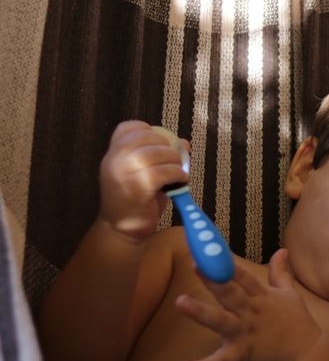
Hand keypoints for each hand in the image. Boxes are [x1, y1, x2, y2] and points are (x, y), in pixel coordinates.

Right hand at [98, 121, 187, 240]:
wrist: (121, 231)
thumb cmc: (136, 202)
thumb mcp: (145, 174)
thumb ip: (160, 156)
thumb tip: (184, 144)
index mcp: (113, 155)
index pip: (127, 128)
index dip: (148, 131)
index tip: (161, 144)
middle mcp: (113, 161)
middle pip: (144, 137)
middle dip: (167, 146)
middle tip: (175, 160)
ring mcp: (122, 175)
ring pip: (153, 153)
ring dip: (174, 160)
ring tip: (179, 172)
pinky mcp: (135, 189)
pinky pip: (160, 173)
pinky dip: (176, 174)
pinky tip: (180, 182)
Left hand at [177, 249, 323, 360]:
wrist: (308, 355)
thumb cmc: (298, 323)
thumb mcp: (290, 294)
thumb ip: (280, 272)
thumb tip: (282, 250)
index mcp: (261, 296)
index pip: (242, 275)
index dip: (226, 261)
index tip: (210, 247)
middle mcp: (251, 312)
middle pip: (230, 292)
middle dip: (212, 278)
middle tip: (195, 264)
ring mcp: (246, 333)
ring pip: (220, 321)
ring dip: (200, 312)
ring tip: (180, 302)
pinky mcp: (243, 355)